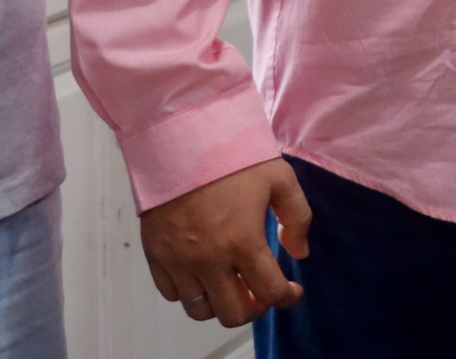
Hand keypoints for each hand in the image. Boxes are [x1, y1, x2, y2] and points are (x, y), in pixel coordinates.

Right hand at [140, 158, 310, 327]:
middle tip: (262, 293)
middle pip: (233, 313)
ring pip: (200, 310)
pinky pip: (172, 293)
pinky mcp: (155, 255)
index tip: (292, 291)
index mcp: (243, 242)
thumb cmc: (233, 158)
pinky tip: (205, 273)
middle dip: (254, 309)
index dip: (288, 297)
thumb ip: (297, 218)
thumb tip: (300, 252)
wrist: (181, 141)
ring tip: (233, 284)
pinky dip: (191, 292)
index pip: (270, 292)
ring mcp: (178, 261)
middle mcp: (208, 260)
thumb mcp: (281, 179)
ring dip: (221, 303)